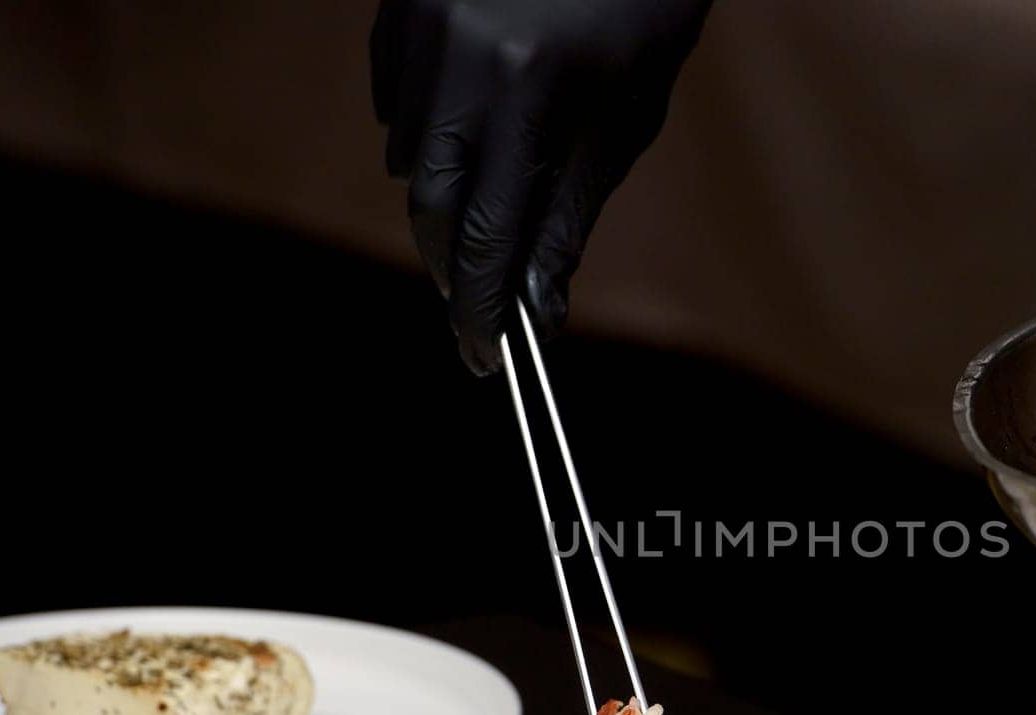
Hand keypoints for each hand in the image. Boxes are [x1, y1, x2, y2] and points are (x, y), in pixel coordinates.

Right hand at [371, 0, 711, 372]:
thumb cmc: (641, 10)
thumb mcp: (625, 116)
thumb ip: (571, 211)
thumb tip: (540, 306)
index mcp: (529, 85)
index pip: (487, 232)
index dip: (482, 306)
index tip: (484, 359)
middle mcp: (457, 53)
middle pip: (429, 204)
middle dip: (456, 266)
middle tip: (483, 304)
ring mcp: (417, 22)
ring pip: (407, 155)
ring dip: (444, 200)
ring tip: (491, 204)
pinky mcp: (398, 5)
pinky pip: (394, 101)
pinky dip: (425, 136)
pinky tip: (469, 131)